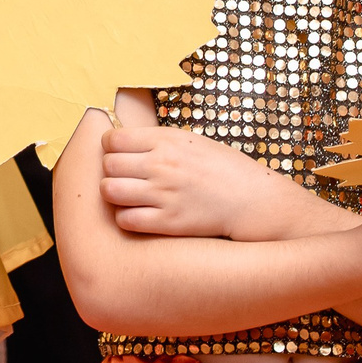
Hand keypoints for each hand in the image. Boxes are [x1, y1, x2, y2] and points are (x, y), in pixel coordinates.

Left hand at [101, 124, 330, 240]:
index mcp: (166, 141)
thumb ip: (158, 141)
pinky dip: (126, 218)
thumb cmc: (223, 169)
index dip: (110, 147)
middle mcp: (161, 165)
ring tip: (126, 196)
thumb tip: (123, 141)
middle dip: (111, 170)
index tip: (118, 154)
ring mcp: (164, 194)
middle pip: (108, 165)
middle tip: (123, 176)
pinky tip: (138, 215)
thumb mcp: (191, 142)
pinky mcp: (169, 222)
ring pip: (110, 191)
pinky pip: (126, 220)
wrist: (253, 200)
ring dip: (113, 194)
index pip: (113, 139)